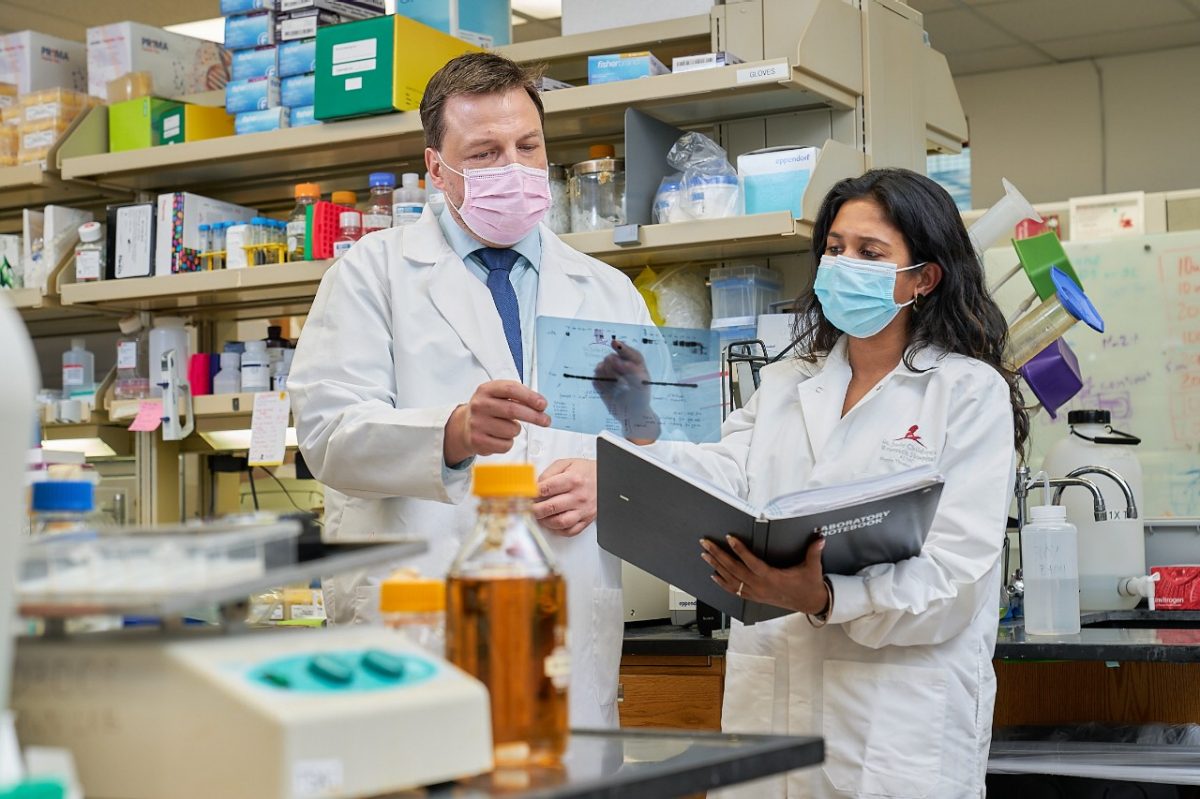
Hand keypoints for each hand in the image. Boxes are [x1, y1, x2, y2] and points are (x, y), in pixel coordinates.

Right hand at [444, 380, 550, 464]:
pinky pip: (506, 444)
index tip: (542, 404)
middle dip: (534, 416)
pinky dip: (509, 442)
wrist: (464, 426)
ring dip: (516, 430)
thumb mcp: (498, 396)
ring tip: (508, 427)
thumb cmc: (488, 410)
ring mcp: (477, 423)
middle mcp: (479, 405)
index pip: (511, 389)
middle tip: (546, 420)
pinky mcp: (478, 441)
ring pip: (512, 430)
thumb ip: (517, 397)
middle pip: (513, 410)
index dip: (529, 396)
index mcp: (486, 390)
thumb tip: (540, 406)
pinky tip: (500, 437)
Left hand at [533, 458, 595, 537]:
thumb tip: (535, 484)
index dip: (532, 493)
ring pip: (560, 522)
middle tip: (529, 507)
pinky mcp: (586, 519)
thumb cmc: (586, 471)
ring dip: (545, 521)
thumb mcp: (567, 463)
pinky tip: (553, 523)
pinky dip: (559, 530)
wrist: (606, 478)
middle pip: (550, 507)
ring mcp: (583, 510)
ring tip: (540, 516)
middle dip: (534, 509)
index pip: (546, 489)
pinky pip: (571, 531)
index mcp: (573, 480)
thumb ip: (549, 472)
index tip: (527, 495)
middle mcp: (578, 496)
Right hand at [592, 339, 660, 441]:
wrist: (632, 415)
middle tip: (620, 377)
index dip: (621, 347)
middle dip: (613, 365)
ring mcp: (610, 374)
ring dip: (606, 374)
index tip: (614, 344)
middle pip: (611, 358)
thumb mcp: (641, 384)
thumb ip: (632, 371)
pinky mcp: (601, 384)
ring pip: (601, 367)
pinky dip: (600, 382)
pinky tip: (608, 389)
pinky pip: (596, 379)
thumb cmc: (640, 398)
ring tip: (616, 384)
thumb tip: (620, 362)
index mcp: (634, 363)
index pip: (627, 352)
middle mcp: (620, 366)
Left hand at [700, 535, 828, 614]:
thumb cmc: (809, 584)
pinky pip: (734, 591)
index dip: (740, 550)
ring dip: (716, 566)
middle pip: (734, 570)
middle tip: (706, 544)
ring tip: (705, 555)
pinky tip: (713, 575)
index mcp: (773, 578)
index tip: (729, 538)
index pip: (752, 563)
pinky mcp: (754, 597)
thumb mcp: (812, 567)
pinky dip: (722, 582)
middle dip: (718, 555)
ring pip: (731, 580)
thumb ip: (813, 552)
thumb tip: (819, 538)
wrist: (809, 603)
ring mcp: (756, 593)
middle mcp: (761, 586)